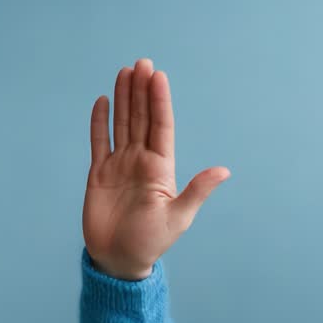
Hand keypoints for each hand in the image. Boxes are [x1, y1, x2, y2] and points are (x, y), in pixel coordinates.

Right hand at [82, 58, 229, 279]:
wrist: (119, 260)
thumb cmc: (151, 242)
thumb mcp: (179, 217)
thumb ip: (197, 190)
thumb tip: (224, 171)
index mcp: (161, 168)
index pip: (160, 127)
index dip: (159, 101)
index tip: (158, 76)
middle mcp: (140, 162)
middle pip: (140, 119)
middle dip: (141, 91)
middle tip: (141, 62)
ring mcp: (119, 166)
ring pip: (121, 124)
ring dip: (122, 99)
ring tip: (124, 72)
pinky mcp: (98, 174)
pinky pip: (99, 142)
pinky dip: (99, 122)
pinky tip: (102, 101)